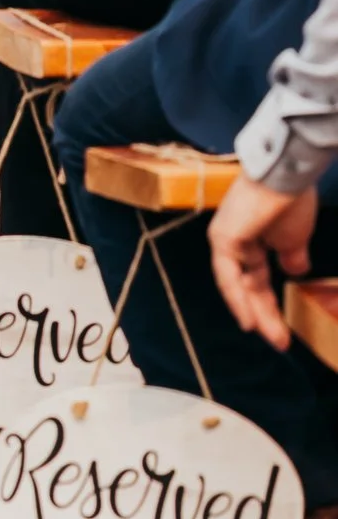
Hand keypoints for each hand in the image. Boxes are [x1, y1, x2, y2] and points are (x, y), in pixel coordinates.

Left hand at [209, 168, 318, 346]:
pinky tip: (248, 320)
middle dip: (265, 315)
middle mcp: (235, 243)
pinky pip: (229, 276)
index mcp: (252, 242)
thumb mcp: (295, 237)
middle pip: (248, 287)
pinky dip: (238, 299)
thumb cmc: (292, 201)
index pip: (258, 281)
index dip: (269, 306)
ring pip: (237, 285)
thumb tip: (295, 270)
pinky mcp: (223, 239)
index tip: (282, 332)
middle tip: (280, 342)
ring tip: (266, 336)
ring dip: (253, 312)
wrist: (286, 176)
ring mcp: (226, 240)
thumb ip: (291, 256)